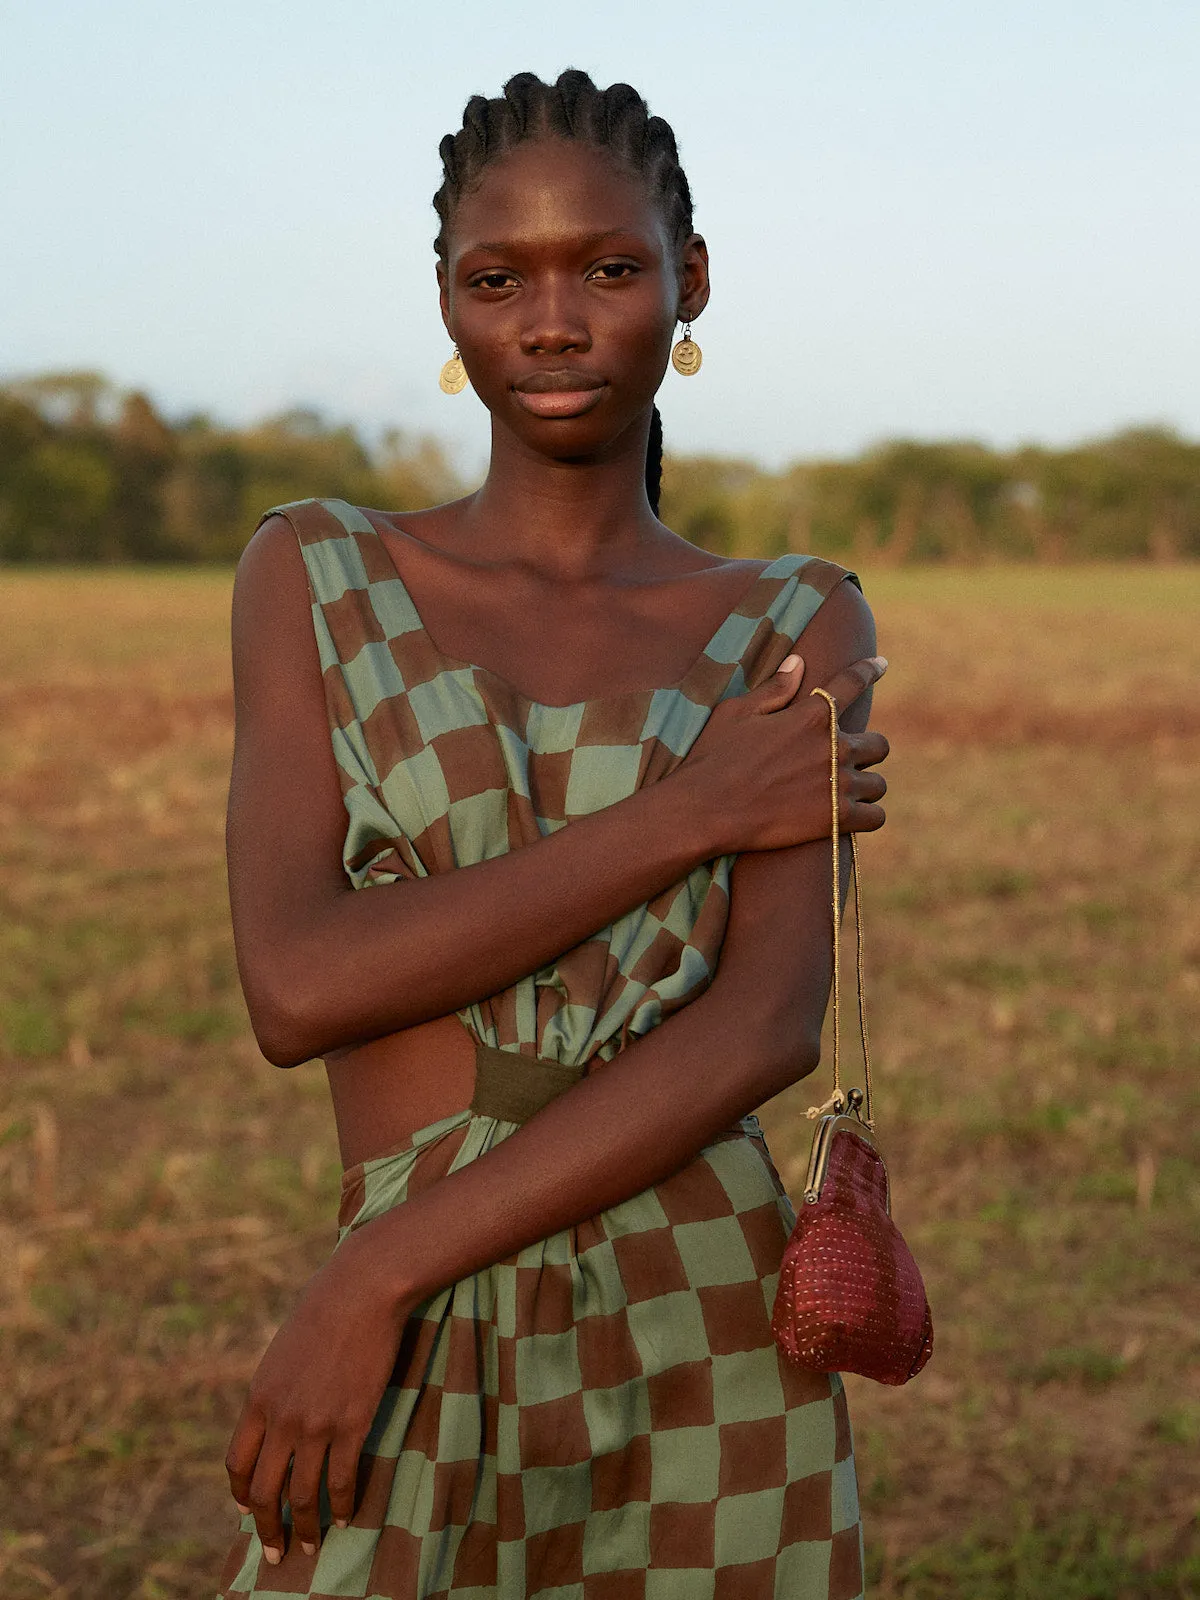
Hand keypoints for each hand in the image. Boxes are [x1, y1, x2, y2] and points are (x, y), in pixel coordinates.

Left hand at [225, 1243, 411, 1563]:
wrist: (361, 1288)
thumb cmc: (326, 1305)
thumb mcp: (285, 1347)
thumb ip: (279, 1384)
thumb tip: (281, 1405)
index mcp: (259, 1397)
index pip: (237, 1463)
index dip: (241, 1493)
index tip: (247, 1510)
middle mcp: (281, 1418)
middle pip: (264, 1490)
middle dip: (268, 1527)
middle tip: (276, 1551)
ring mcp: (316, 1423)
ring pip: (303, 1493)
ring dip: (306, 1527)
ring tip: (312, 1545)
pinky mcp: (352, 1423)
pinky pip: (342, 1479)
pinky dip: (342, 1505)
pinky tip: (346, 1517)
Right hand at [681, 653, 889, 856]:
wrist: (705, 810)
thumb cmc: (713, 759)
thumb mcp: (736, 714)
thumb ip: (774, 689)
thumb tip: (799, 663)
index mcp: (811, 715)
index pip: (852, 683)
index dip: (870, 671)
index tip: (882, 665)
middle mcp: (833, 747)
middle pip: (878, 745)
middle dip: (865, 751)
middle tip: (843, 763)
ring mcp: (838, 785)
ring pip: (877, 784)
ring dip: (864, 788)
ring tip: (843, 795)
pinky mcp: (837, 819)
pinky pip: (876, 817)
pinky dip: (867, 817)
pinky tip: (851, 818)